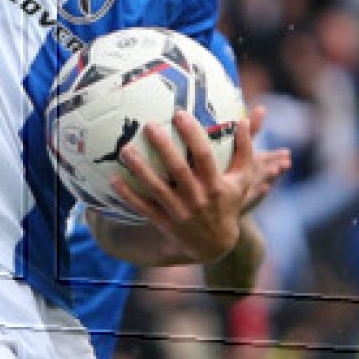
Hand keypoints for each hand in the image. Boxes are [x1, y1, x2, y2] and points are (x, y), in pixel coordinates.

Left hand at [112, 105, 290, 262]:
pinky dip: (128, 195)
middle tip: (148, 125)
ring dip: (139, 169)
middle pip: (177, 169)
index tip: (179, 113)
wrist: (215, 245)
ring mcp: (179, 212)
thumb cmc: (228, 203)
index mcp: (215, 185)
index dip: (192, 134)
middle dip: (163, 146)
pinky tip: (113, 179)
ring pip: (156, 188)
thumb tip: (244, 119)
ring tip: (125, 149)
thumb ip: (245, 150)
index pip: (203, 155)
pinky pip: (143, 208)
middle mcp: (197, 198)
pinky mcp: (165, 222)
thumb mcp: (242, 180)